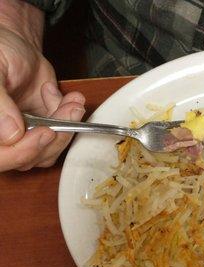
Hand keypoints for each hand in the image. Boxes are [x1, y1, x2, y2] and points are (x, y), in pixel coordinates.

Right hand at [0, 0, 85, 171]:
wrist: (16, 46)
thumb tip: (11, 134)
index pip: (0, 157)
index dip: (22, 152)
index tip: (45, 133)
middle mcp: (1, 137)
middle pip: (27, 159)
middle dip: (54, 137)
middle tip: (68, 111)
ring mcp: (20, 137)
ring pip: (47, 152)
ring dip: (66, 127)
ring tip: (72, 102)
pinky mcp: (41, 131)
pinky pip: (59, 139)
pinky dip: (70, 120)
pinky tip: (69, 99)